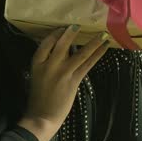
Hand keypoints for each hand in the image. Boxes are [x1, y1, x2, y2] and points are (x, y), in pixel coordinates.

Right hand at [20, 26, 111, 140]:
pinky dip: (97, 55)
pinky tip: (104, 47)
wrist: (42, 116)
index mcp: (37, 63)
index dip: (56, 34)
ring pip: (79, 53)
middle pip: (62, 44)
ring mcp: (62, 73)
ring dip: (92, 42)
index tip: (63, 28)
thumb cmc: (39, 97)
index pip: (46, 43)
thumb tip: (62, 51)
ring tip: (101, 33)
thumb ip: (47, 63)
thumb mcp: (37, 75)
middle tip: (79, 24)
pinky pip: (87, 64)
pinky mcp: (73, 81)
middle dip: (71, 33)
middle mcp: (49, 65)